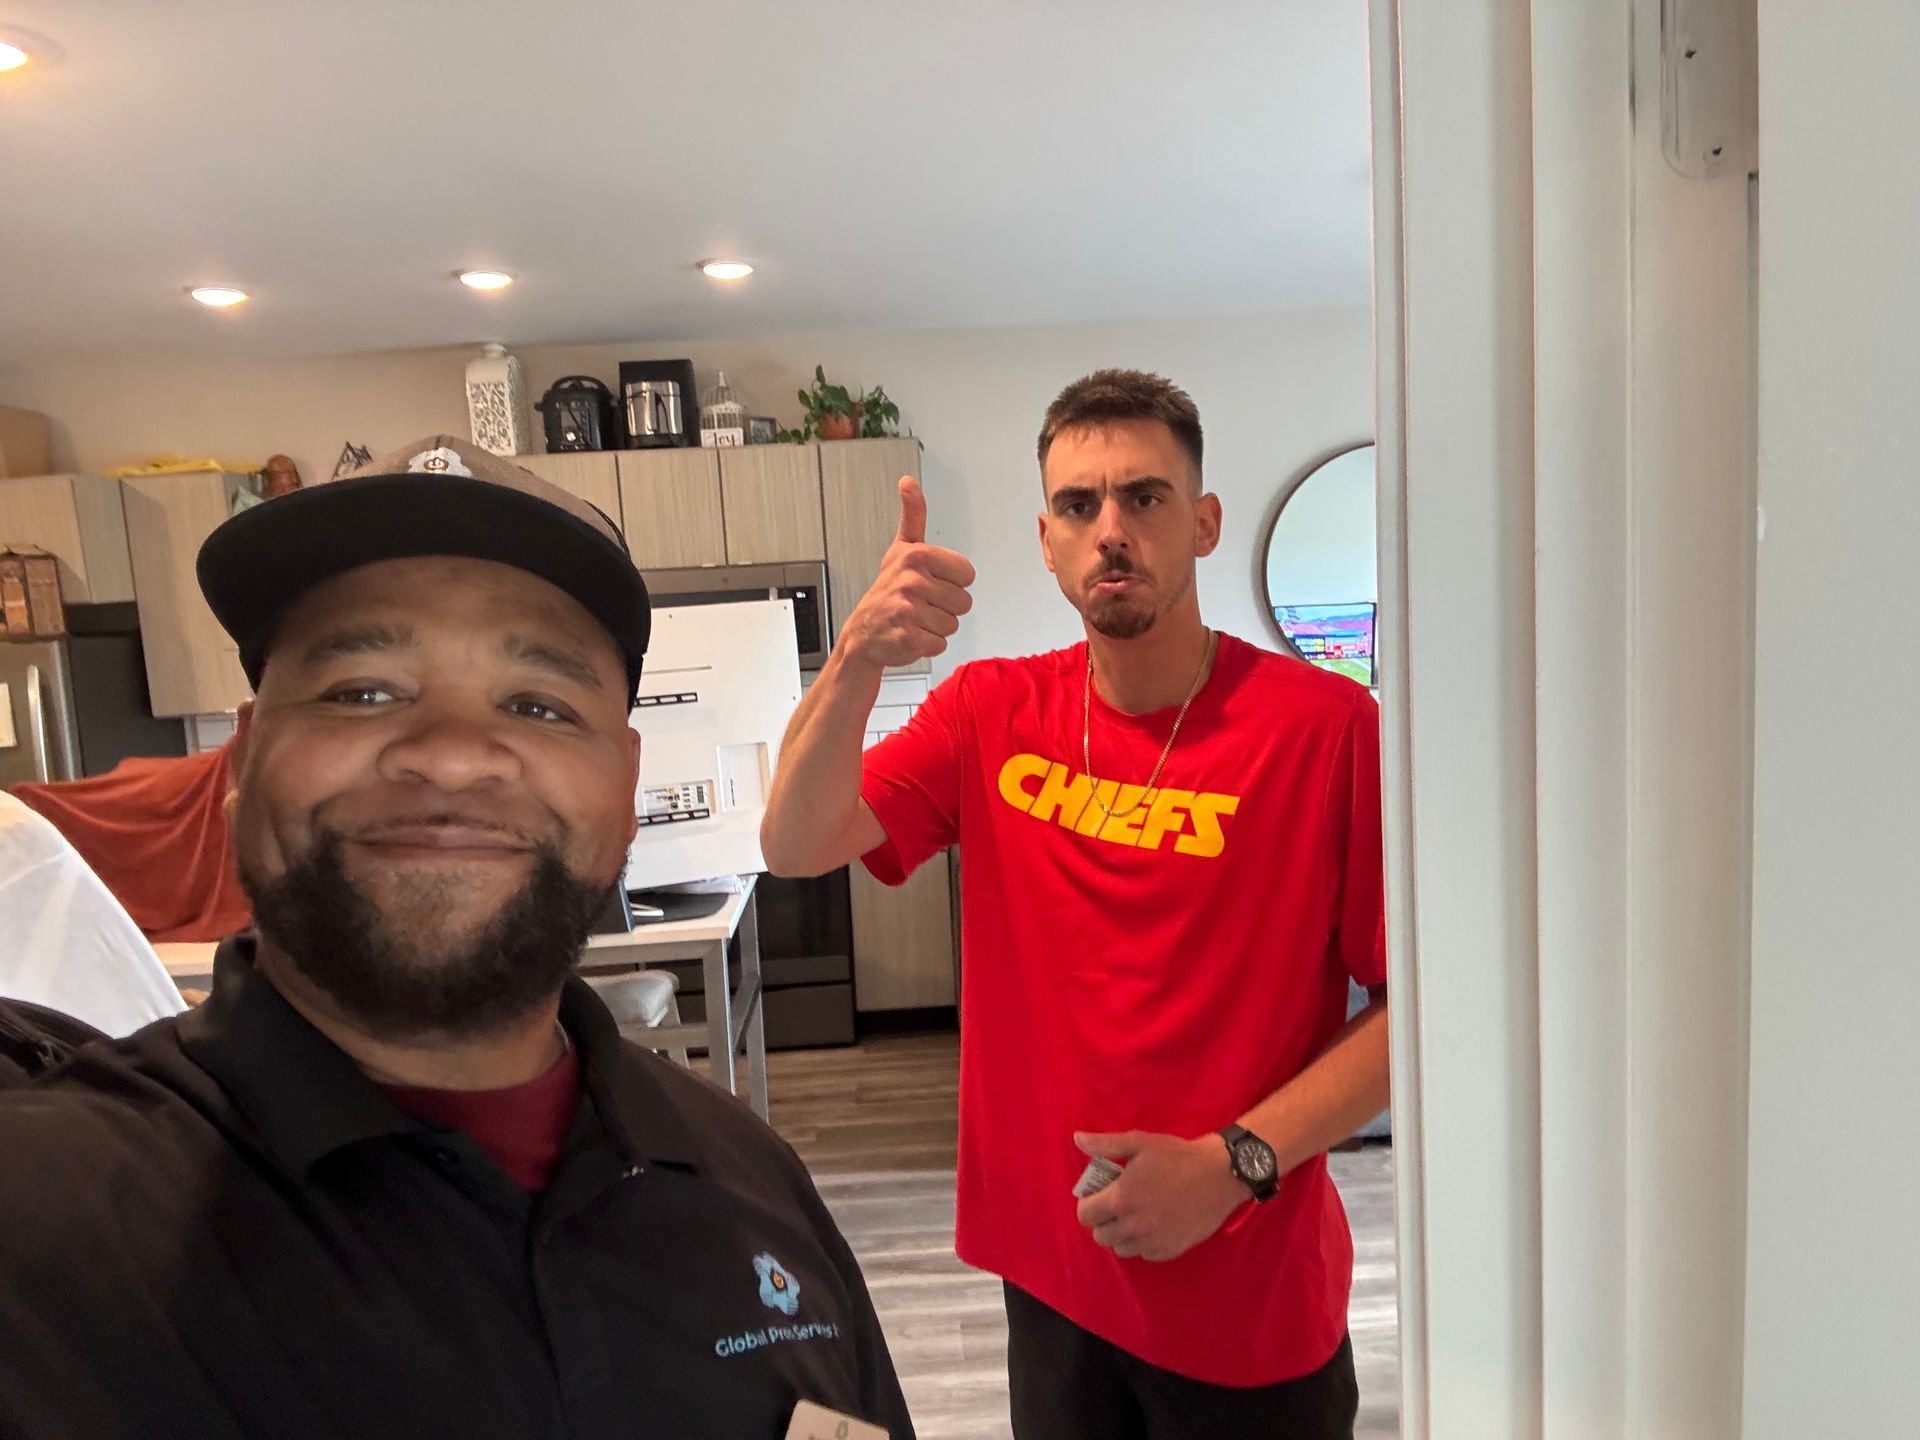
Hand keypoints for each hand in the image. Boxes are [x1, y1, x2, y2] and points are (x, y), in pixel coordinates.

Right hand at [839, 476, 976, 669]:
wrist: (863, 633)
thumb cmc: (887, 591)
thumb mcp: (901, 549)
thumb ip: (912, 515)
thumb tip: (908, 482)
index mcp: (916, 556)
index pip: (967, 574)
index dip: (952, 582)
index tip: (930, 582)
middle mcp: (911, 581)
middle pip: (963, 602)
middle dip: (945, 607)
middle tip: (921, 604)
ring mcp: (908, 611)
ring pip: (952, 624)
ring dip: (936, 626)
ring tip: (915, 619)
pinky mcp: (909, 638)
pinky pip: (940, 643)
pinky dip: (928, 644)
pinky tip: (911, 633)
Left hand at [1073, 1130, 1247, 1262]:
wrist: (1219, 1175)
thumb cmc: (1177, 1156)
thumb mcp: (1139, 1143)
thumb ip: (1105, 1144)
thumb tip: (1077, 1139)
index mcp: (1120, 1199)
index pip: (1085, 1215)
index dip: (1088, 1204)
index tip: (1098, 1195)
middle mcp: (1133, 1226)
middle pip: (1100, 1235)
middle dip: (1103, 1220)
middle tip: (1116, 1204)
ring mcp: (1151, 1242)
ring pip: (1120, 1248)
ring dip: (1121, 1234)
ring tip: (1134, 1215)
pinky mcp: (1169, 1251)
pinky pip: (1143, 1253)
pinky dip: (1142, 1243)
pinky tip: (1153, 1224)